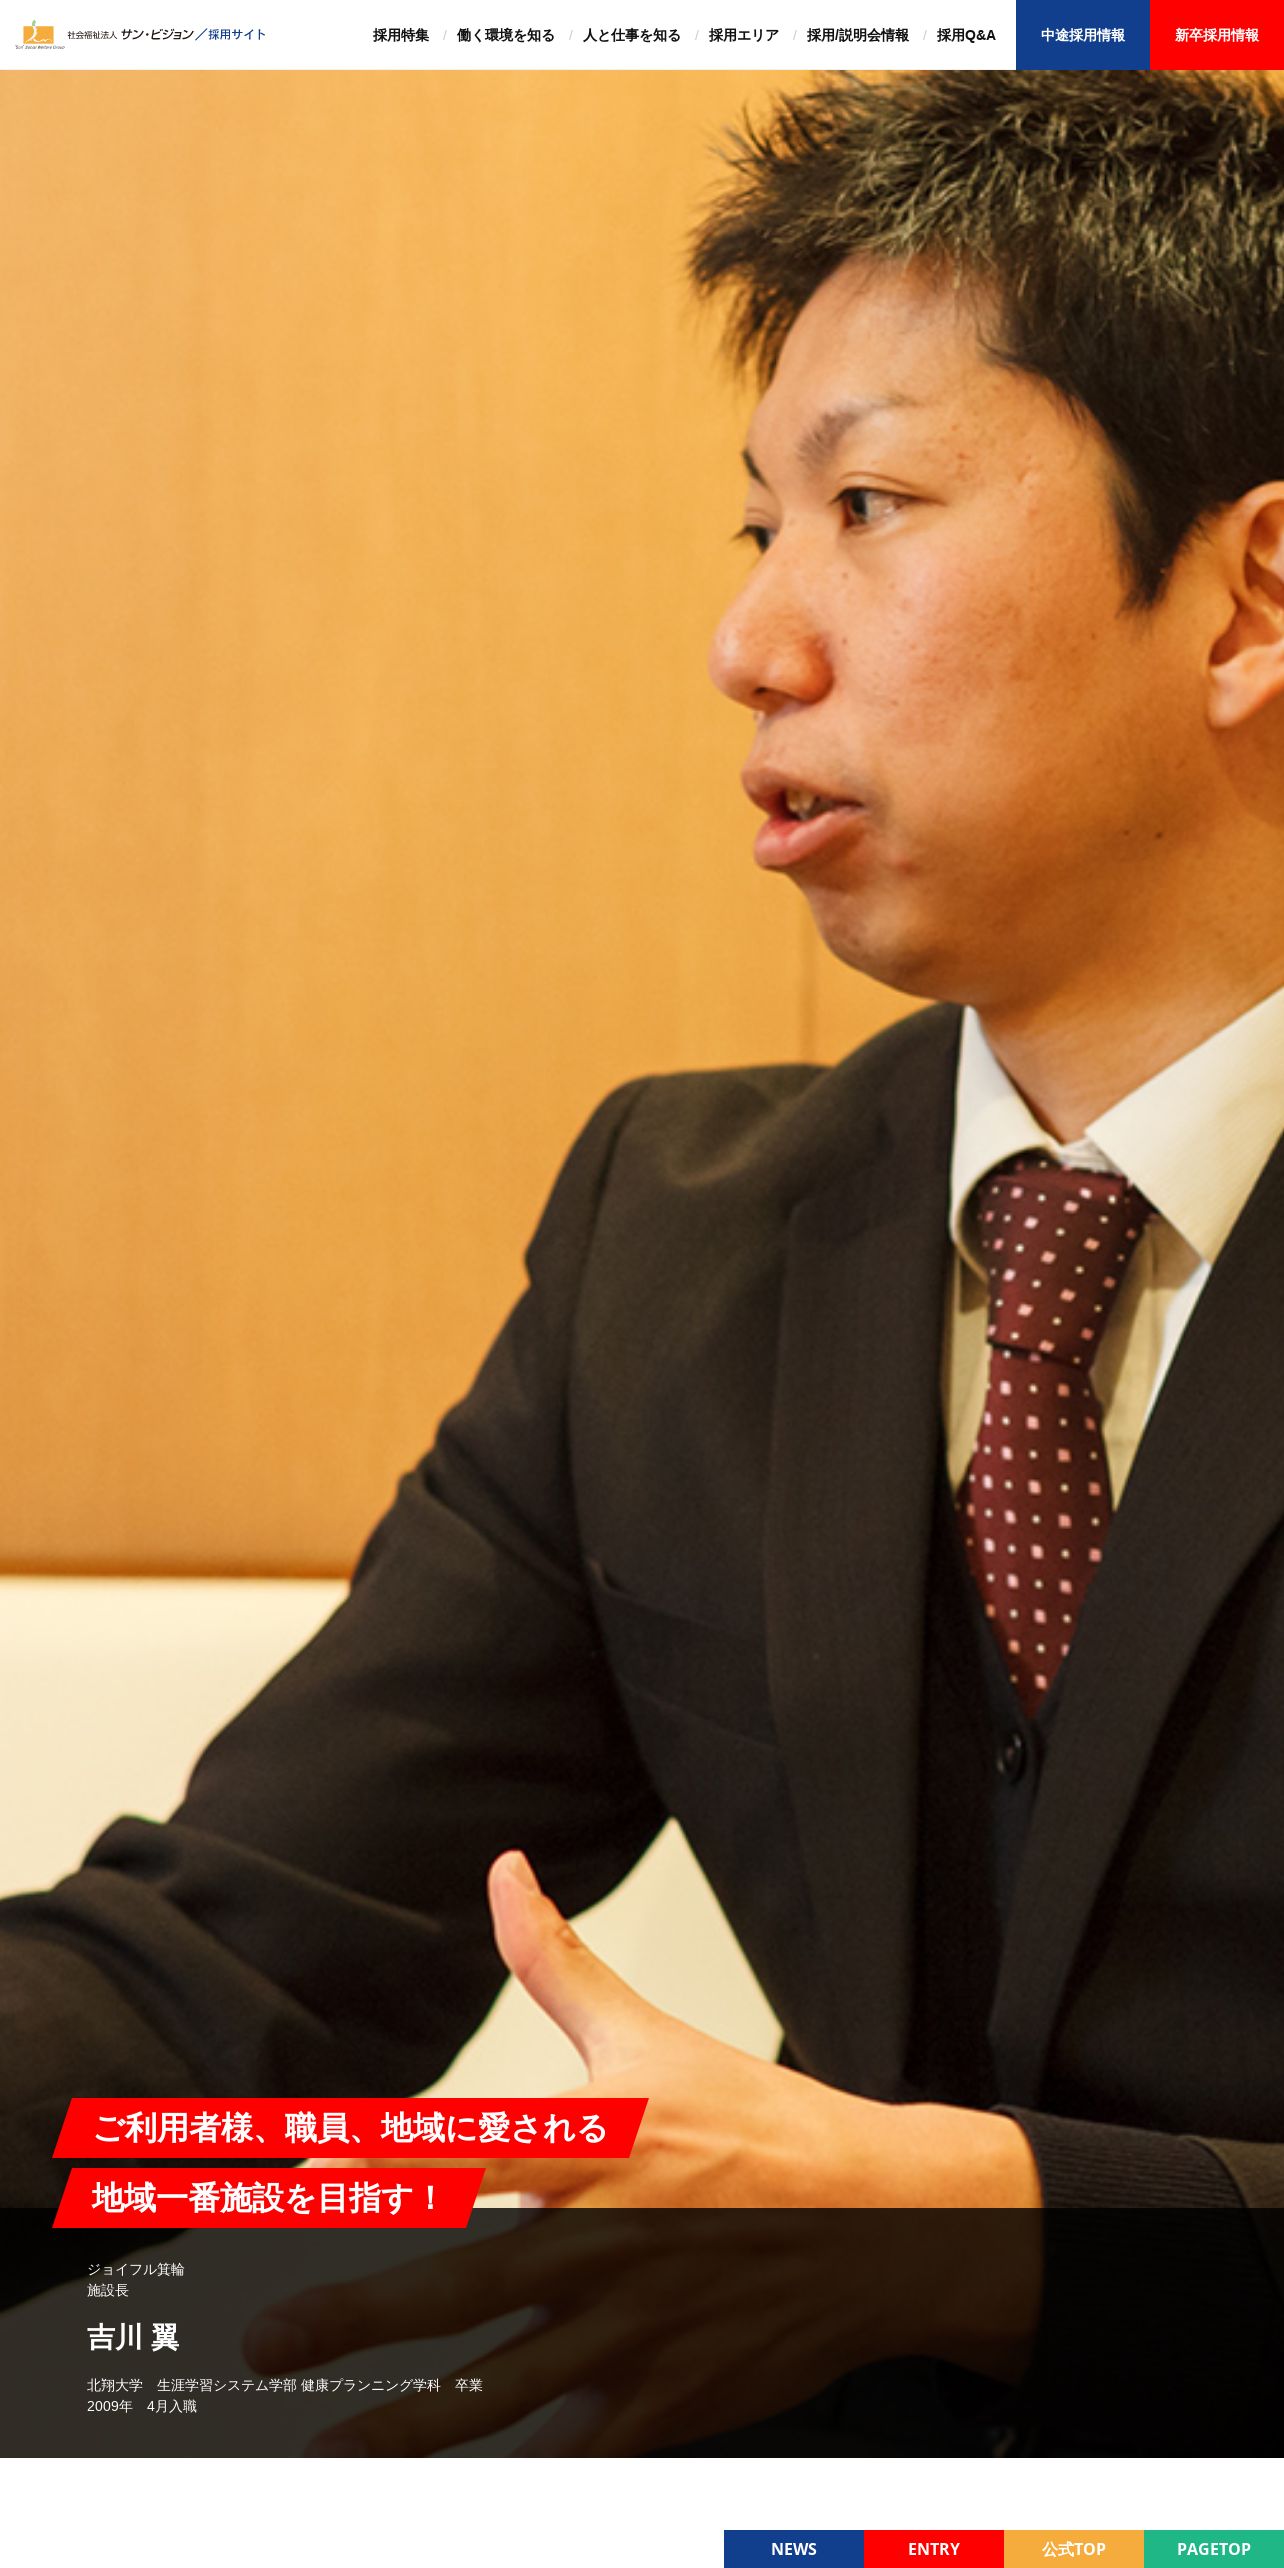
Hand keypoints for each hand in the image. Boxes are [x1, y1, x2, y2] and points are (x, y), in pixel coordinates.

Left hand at [244, 1854, 1042, 2450]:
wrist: (888, 2220)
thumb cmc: (764, 2126)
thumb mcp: (654, 2036)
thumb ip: (559, 1964)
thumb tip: (504, 1872)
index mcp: (591, 2146)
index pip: (460, 2154)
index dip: (374, 2169)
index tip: (293, 2181)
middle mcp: (601, 2241)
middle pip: (456, 2287)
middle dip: (350, 2318)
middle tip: (264, 2341)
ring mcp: (634, 2332)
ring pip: (497, 2390)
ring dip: (403, 2424)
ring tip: (323, 2449)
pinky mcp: (668, 2400)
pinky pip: (572, 2451)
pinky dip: (513, 2474)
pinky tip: (456, 2491)